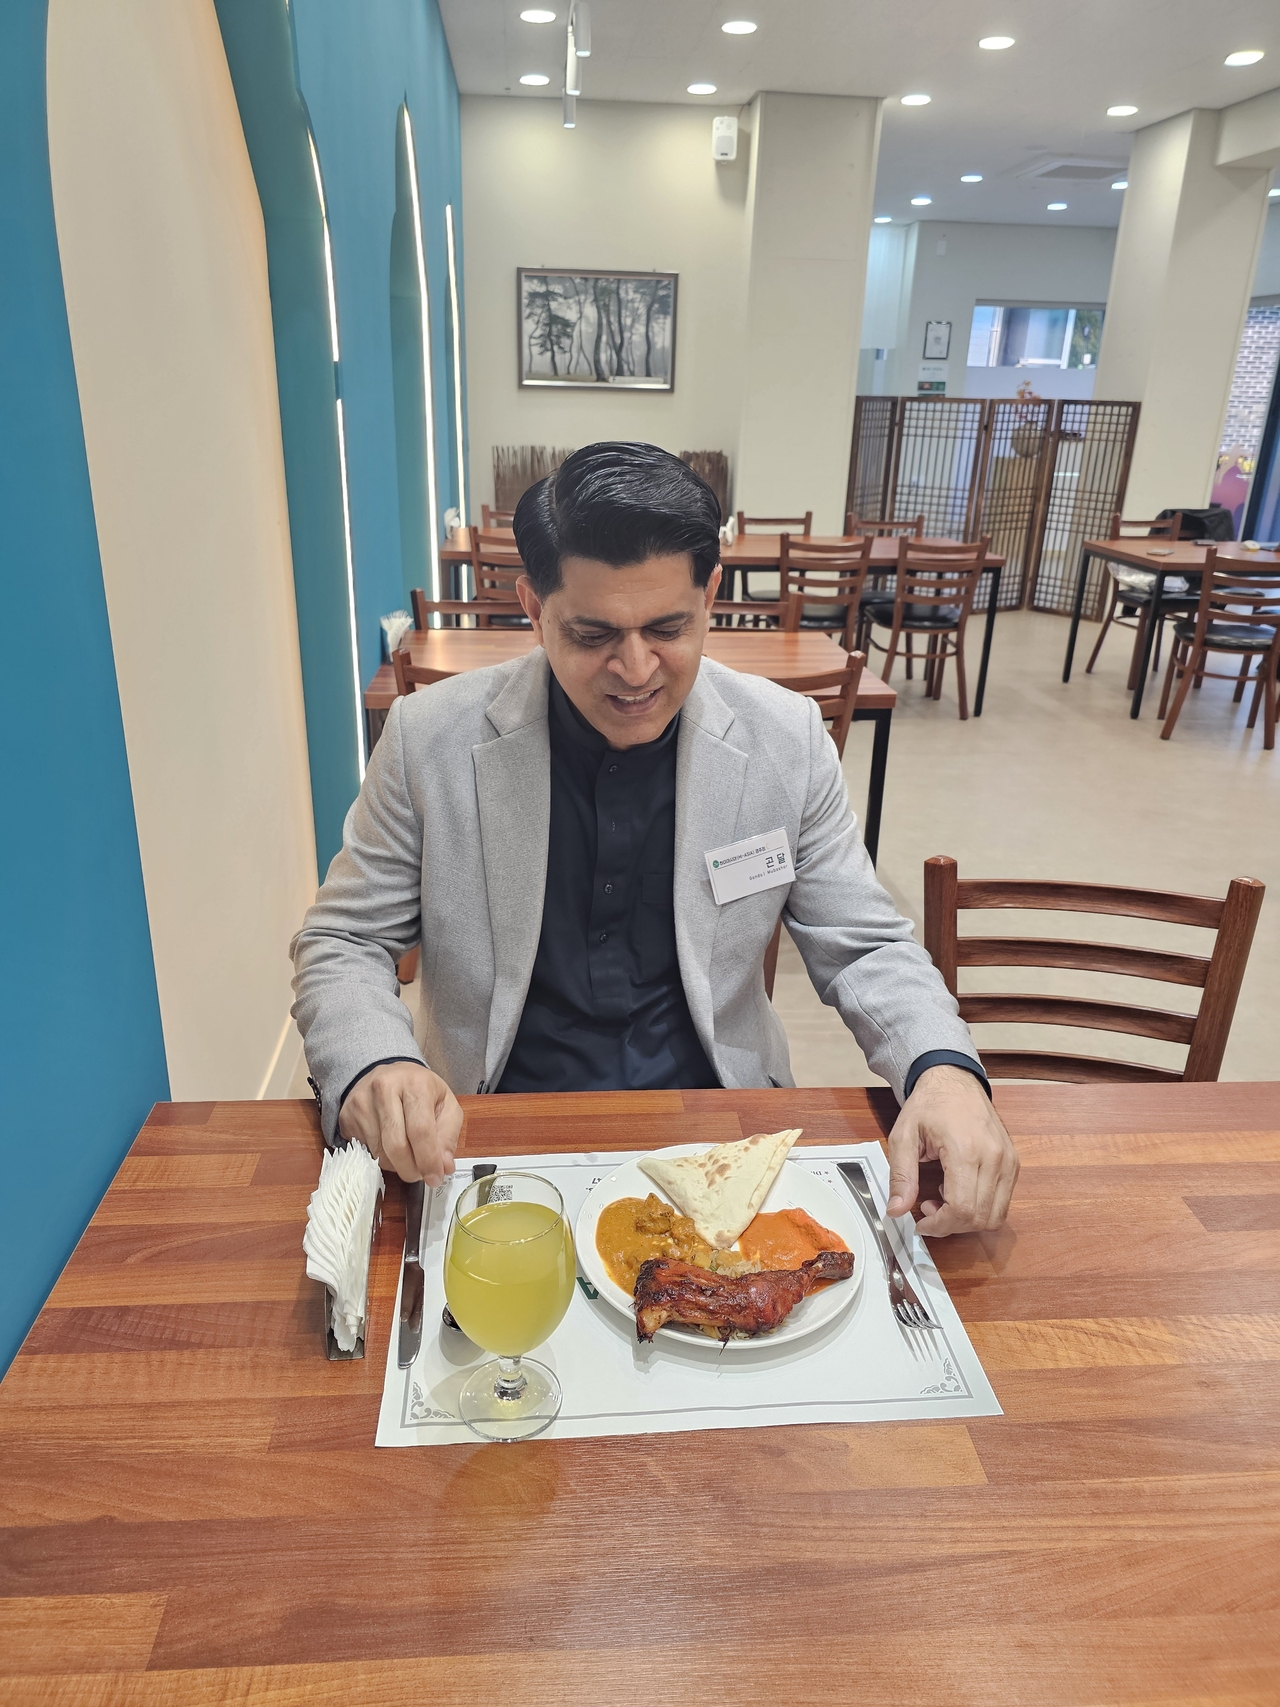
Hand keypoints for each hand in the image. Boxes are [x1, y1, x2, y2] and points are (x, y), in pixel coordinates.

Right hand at [338, 1063, 462, 1185]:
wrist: (387, 1075)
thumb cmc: (420, 1091)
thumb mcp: (445, 1105)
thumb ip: (448, 1136)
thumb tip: (444, 1167)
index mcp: (415, 1084)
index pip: (420, 1130)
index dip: (428, 1160)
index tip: (435, 1178)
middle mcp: (384, 1089)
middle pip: (396, 1146)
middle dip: (411, 1169)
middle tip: (420, 1175)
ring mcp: (361, 1103)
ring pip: (380, 1154)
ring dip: (397, 1165)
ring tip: (407, 1155)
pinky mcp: (346, 1117)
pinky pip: (365, 1152)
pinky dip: (381, 1158)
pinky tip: (388, 1146)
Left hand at [885, 1064, 1018, 1236]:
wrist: (954, 1080)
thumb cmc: (929, 1104)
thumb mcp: (903, 1136)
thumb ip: (901, 1176)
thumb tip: (895, 1211)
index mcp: (966, 1150)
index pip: (962, 1209)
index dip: (940, 1225)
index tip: (921, 1223)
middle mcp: (995, 1158)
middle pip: (980, 1217)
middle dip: (951, 1225)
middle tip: (928, 1208)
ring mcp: (1009, 1161)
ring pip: (996, 1215)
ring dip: (967, 1219)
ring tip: (944, 1197)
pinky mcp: (1014, 1163)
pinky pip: (1002, 1202)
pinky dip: (981, 1207)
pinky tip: (959, 1189)